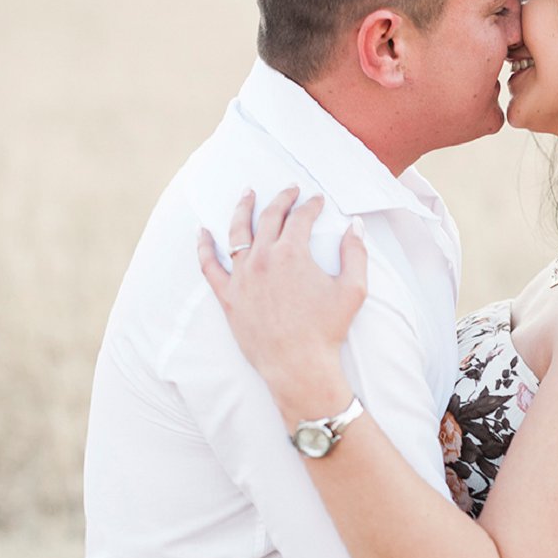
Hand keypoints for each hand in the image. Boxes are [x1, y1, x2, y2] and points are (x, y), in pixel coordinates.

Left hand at [197, 187, 367, 417]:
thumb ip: (355, 253)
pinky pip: (209, 266)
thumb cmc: (327, 330)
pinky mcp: (228, 296)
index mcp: (292, 253)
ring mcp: (242, 276)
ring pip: (237, 232)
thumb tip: (354, 225)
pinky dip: (204, 247)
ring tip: (247, 194)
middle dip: (282, 199)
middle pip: (269, 217)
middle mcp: (263, 258)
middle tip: (289, 190)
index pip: (300, 217)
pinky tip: (202, 232)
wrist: (298, 366)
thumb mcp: (353, 290)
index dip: (311, 205)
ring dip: (242, 209)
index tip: (316, 201)